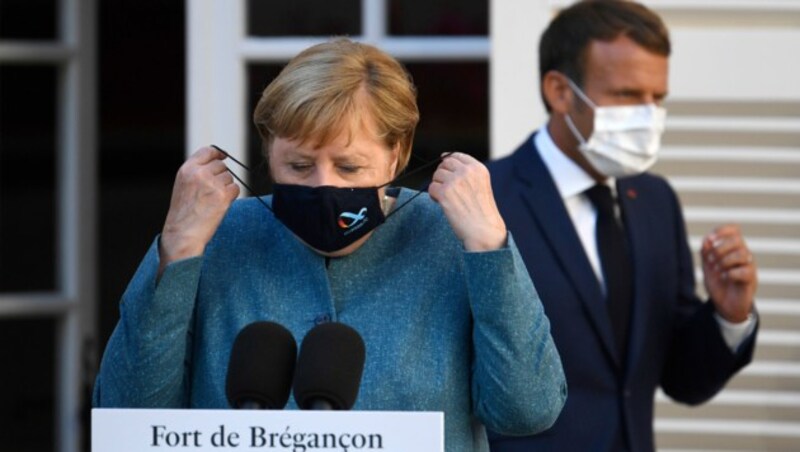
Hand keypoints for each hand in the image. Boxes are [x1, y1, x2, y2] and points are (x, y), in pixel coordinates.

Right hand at [159, 147, 239, 270]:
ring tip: (213, 201)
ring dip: (226, 187)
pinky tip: (220, 205)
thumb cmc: (183, 213)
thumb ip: (197, 172)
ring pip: (229, 177)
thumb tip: (218, 161)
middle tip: (212, 192)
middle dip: (221, 176)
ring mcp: (211, 184)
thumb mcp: (183, 185)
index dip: (218, 153)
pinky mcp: (222, 195)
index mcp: (187, 169)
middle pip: (221, 166)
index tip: (224, 155)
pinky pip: (235, 188)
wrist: (183, 233)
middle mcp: (199, 174)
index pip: (207, 151)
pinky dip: (231, 196)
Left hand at [428, 152, 506, 251]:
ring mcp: (455, 181)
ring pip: (436, 176)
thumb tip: (444, 159)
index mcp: (478, 169)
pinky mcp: (444, 193)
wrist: (484, 231)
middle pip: (444, 164)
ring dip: (438, 186)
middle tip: (446, 189)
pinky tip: (442, 204)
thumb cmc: (482, 212)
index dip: (448, 160)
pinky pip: (431, 188)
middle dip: (442, 175)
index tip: (444, 166)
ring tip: (447, 199)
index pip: (457, 155)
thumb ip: (467, 173)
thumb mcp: (481, 185)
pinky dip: (434, 196)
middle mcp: (467, 172)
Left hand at [701, 225, 756, 322]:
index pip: (734, 230)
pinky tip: (724, 278)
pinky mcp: (751, 279)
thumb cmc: (717, 282)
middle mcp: (743, 254)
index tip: (709, 239)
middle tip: (710, 260)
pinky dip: (731, 273)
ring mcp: (749, 266)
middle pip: (737, 240)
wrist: (723, 304)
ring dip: (724, 261)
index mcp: (732, 248)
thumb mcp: (707, 265)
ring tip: (717, 270)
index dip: (722, 230)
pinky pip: (745, 270)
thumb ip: (706, 252)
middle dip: (720, 248)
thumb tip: (707, 240)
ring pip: (742, 254)